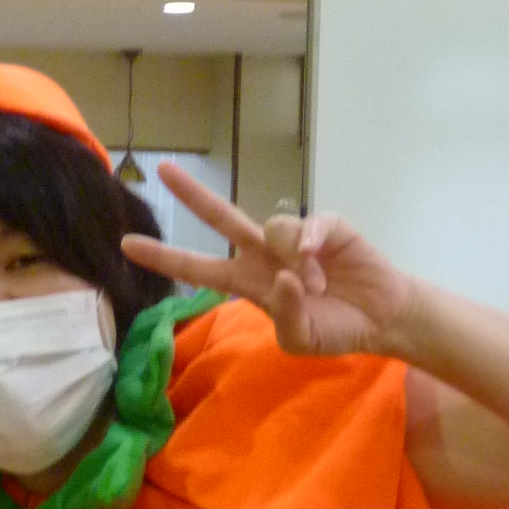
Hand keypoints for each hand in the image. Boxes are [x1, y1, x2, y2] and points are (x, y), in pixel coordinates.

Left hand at [122, 161, 416, 359]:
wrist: (380, 320)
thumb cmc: (333, 329)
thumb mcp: (299, 339)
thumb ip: (283, 314)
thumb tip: (282, 276)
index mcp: (246, 282)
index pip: (197, 267)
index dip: (165, 257)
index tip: (127, 245)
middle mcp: (262, 253)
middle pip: (220, 217)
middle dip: (192, 194)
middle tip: (163, 170)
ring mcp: (293, 238)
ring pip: (273, 228)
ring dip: (295, 263)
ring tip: (319, 288)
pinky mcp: (327, 226)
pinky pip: (309, 224)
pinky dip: (311, 242)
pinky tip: (320, 258)